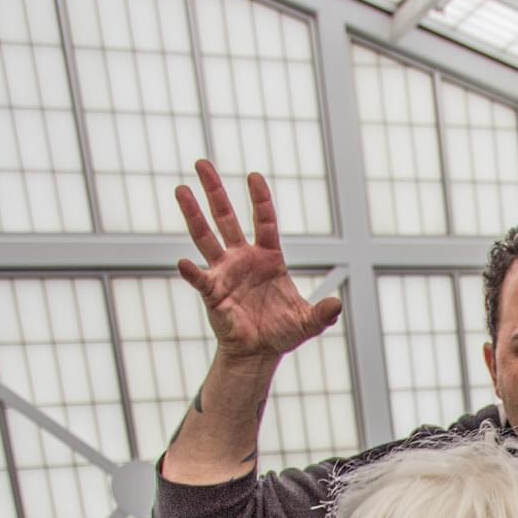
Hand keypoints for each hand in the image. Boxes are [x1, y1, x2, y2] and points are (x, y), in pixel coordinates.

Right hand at [174, 161, 341, 361]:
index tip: (253, 176)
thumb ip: (323, 313)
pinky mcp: (213, 292)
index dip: (260, 199)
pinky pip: (200, 279)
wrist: (260, 353)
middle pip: (226, 217)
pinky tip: (184, 263)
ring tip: (180, 189)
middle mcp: (243, 258)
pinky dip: (191, 272)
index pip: (264, 220)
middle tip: (201, 163)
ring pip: (206, 237)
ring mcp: (225, 272)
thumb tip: (337, 304)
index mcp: (268, 258)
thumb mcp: (308, 323)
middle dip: (214, 191)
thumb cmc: (282, 332)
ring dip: (193, 214)